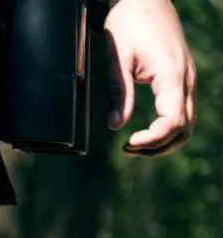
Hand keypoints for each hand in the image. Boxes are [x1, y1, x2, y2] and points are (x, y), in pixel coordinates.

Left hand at [105, 0, 195, 155]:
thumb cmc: (129, 23)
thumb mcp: (117, 58)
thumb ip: (118, 93)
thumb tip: (116, 126)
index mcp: (171, 74)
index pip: (171, 122)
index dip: (151, 140)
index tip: (127, 143)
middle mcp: (185, 78)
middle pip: (183, 128)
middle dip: (157, 146)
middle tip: (128, 148)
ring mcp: (187, 79)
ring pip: (187, 124)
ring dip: (163, 142)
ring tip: (134, 146)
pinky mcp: (182, 79)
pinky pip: (182, 113)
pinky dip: (167, 130)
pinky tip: (145, 134)